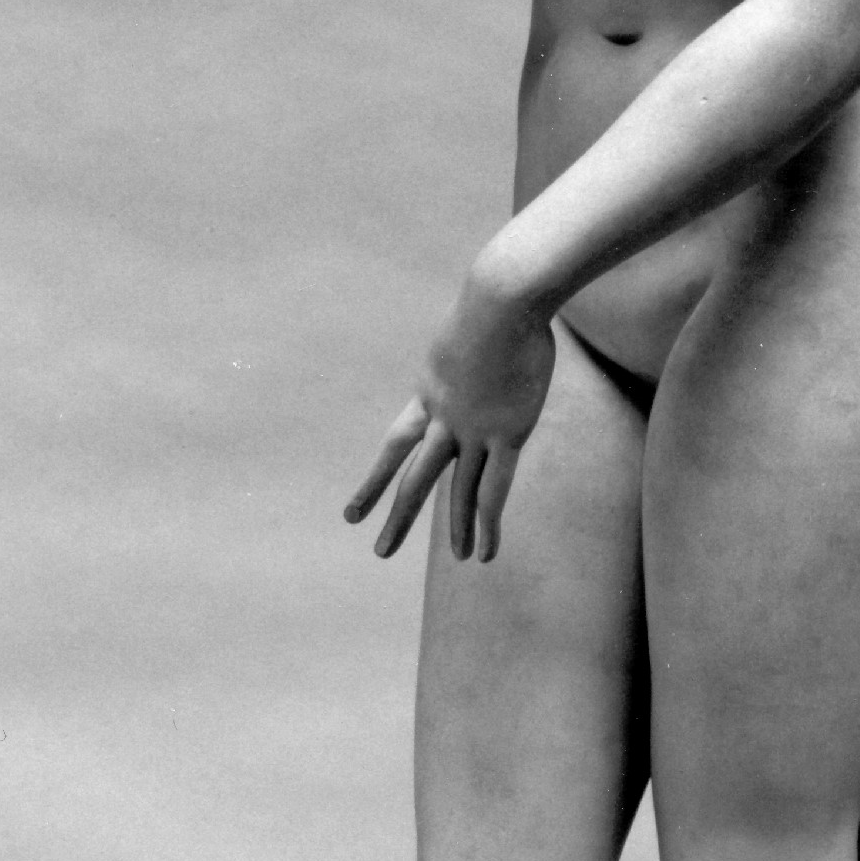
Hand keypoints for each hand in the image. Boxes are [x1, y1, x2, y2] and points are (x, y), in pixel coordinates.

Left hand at [344, 270, 555, 562]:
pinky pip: (494, 489)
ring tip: (461, 561)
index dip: (376, 478)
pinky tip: (485, 552)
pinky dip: (487, 523)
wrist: (502, 299)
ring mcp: (472, 429)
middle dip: (397, 514)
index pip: (397, 443)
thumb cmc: (494, 300)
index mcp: (428, 392)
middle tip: (379, 551)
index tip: (353, 512)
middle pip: (414, 476)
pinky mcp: (506, 433)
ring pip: (456, 490)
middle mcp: (442, 418)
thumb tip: (483, 338)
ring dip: (455, 528)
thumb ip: (470, 349)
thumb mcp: (468, 329)